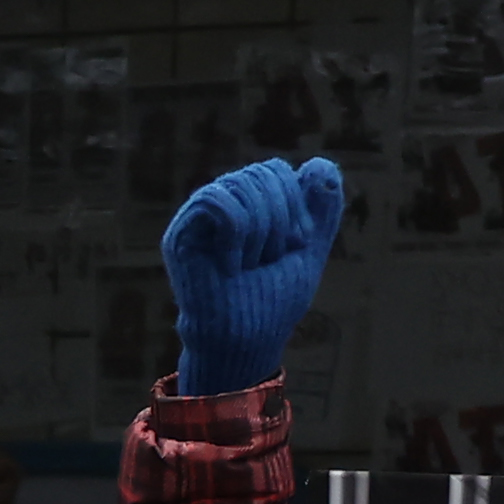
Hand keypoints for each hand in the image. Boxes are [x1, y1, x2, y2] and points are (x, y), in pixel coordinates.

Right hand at [159, 156, 346, 397]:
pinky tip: (231, 267)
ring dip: (260, 232)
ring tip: (249, 266)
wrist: (247, 339)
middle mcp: (221, 202)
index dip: (294, 203)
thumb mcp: (309, 249)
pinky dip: (236, 235)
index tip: (295, 245)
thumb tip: (318, 164)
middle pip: (260, 174)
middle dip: (279, 219)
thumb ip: (323, 209)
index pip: (275, 170)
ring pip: (240, 185)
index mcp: (248, 203)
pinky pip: (216, 202)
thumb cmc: (274, 300)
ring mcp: (198, 217)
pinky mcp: (180, 234)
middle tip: (269, 260)